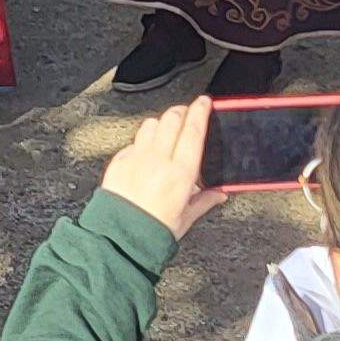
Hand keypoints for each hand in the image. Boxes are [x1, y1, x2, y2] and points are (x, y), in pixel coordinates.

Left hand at [104, 97, 229, 239]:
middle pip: (171, 119)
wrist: (119, 238)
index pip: (193, 130)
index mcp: (180, 173)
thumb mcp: (186, 219)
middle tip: (187, 113)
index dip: (200, 111)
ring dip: (161, 123)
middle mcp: (158, 160)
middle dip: (181, 111)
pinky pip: (133, 142)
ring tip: (167, 131)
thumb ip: (204, 201)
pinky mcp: (119, 162)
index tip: (204, 102)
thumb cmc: (152, 231)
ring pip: (150, 125)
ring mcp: (136, 158)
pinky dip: (142, 142)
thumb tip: (220, 194)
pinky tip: (147, 152)